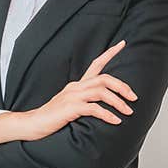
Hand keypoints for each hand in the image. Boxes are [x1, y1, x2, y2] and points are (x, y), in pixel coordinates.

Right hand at [21, 40, 138, 141]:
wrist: (34, 124)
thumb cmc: (53, 117)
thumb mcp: (71, 105)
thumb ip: (85, 101)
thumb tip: (104, 106)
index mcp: (77, 85)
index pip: (96, 64)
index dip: (110, 53)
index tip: (122, 44)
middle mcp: (75, 87)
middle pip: (104, 78)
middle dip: (122, 86)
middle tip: (134, 98)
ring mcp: (72, 96)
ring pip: (101, 92)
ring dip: (118, 102)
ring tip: (128, 112)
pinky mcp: (70, 108)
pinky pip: (94, 108)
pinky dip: (107, 114)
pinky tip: (115, 121)